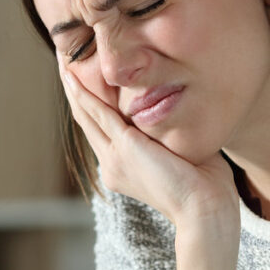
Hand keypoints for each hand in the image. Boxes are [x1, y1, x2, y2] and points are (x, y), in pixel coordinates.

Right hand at [58, 60, 239, 230]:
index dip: (92, 104)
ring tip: (63, 60)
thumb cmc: (206, 185)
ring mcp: (115, 158)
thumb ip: (172, 133)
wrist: (205, 209)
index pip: (102, 130)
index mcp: (125, 169)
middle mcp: (113, 165)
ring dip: (73, 86)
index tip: (85, 80)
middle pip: (86, 120)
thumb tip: (182, 108)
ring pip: (87, 115)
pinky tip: (72, 76)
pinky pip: (99, 114)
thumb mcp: (182, 153)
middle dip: (75, 90)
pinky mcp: (125, 148)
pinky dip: (84, 93)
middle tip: (64, 60)